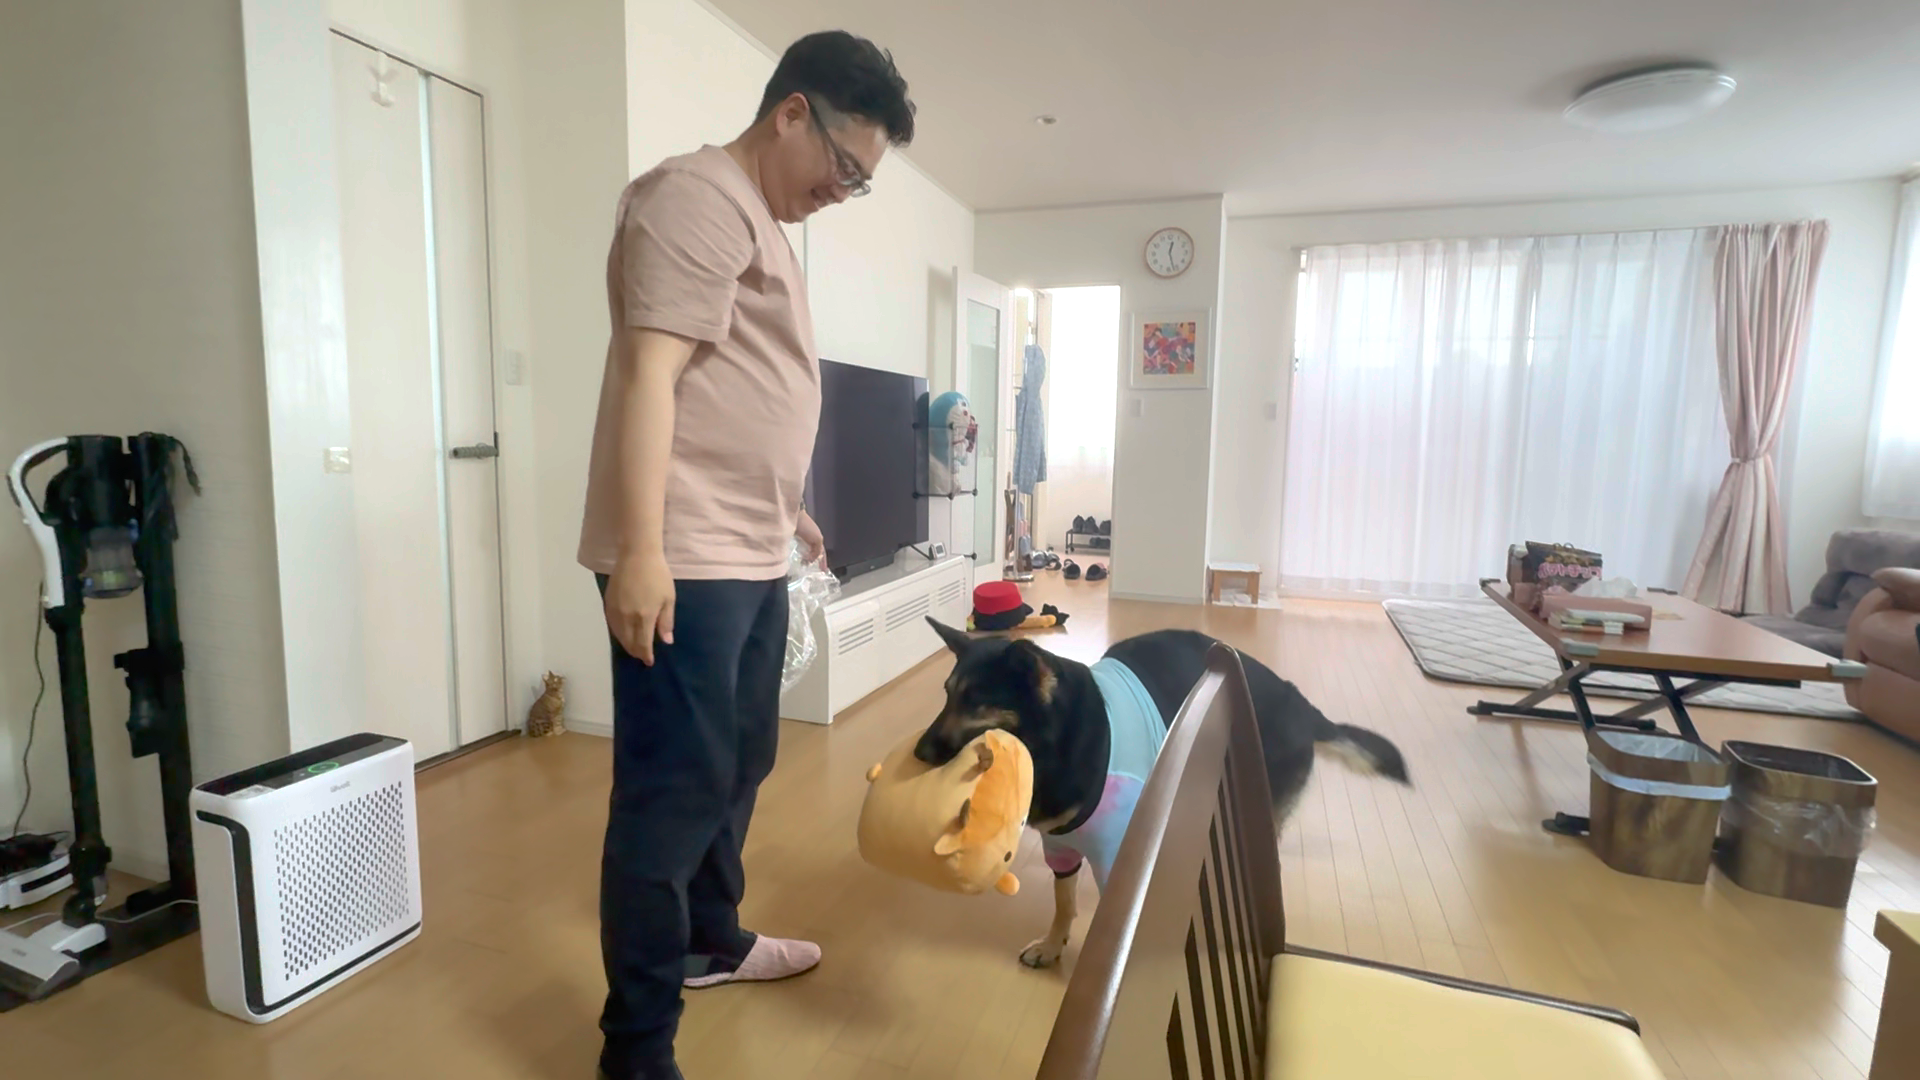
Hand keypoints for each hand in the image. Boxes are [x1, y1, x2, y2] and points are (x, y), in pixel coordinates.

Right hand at [605, 550, 674, 664]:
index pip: (643, 644)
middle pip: (629, 642)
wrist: (637, 555)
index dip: (646, 655)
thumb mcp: (668, 599)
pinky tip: (623, 633)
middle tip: (642, 656)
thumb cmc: (658, 575)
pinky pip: (612, 625)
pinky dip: (618, 633)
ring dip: (626, 643)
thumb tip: (666, 641)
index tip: (649, 661)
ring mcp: (615, 610)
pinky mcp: (608, 603)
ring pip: (618, 635)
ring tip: (633, 647)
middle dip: (636, 651)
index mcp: (644, 617)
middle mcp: (627, 617)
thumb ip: (666, 622)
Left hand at [796, 510, 824, 565]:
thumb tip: (811, 560)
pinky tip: (794, 559)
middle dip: (813, 560)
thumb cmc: (806, 527)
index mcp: (817, 538)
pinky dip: (797, 555)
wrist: (792, 516)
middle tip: (810, 569)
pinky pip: (796, 549)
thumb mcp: (817, 539)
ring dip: (805, 558)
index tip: (824, 571)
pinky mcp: (791, 537)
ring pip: (804, 551)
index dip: (823, 561)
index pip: (822, 552)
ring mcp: (800, 537)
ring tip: (802, 566)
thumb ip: (817, 551)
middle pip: (813, 552)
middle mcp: (809, 538)